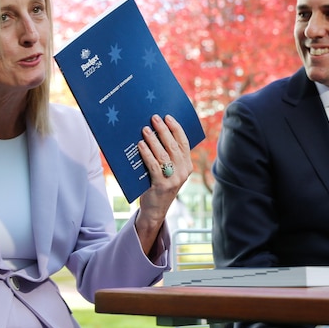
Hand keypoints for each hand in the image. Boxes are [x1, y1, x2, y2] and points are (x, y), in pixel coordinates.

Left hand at [135, 114, 192, 253]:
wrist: (155, 210)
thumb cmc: (158, 185)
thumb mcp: (168, 170)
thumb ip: (167, 155)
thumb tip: (155, 132)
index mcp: (187, 166)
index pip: (184, 142)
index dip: (176, 128)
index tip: (168, 117)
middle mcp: (184, 171)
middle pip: (174, 146)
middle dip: (164, 130)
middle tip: (154, 118)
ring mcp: (174, 179)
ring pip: (164, 154)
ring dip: (154, 140)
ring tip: (145, 129)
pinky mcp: (162, 185)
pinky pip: (154, 165)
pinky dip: (147, 153)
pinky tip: (140, 145)